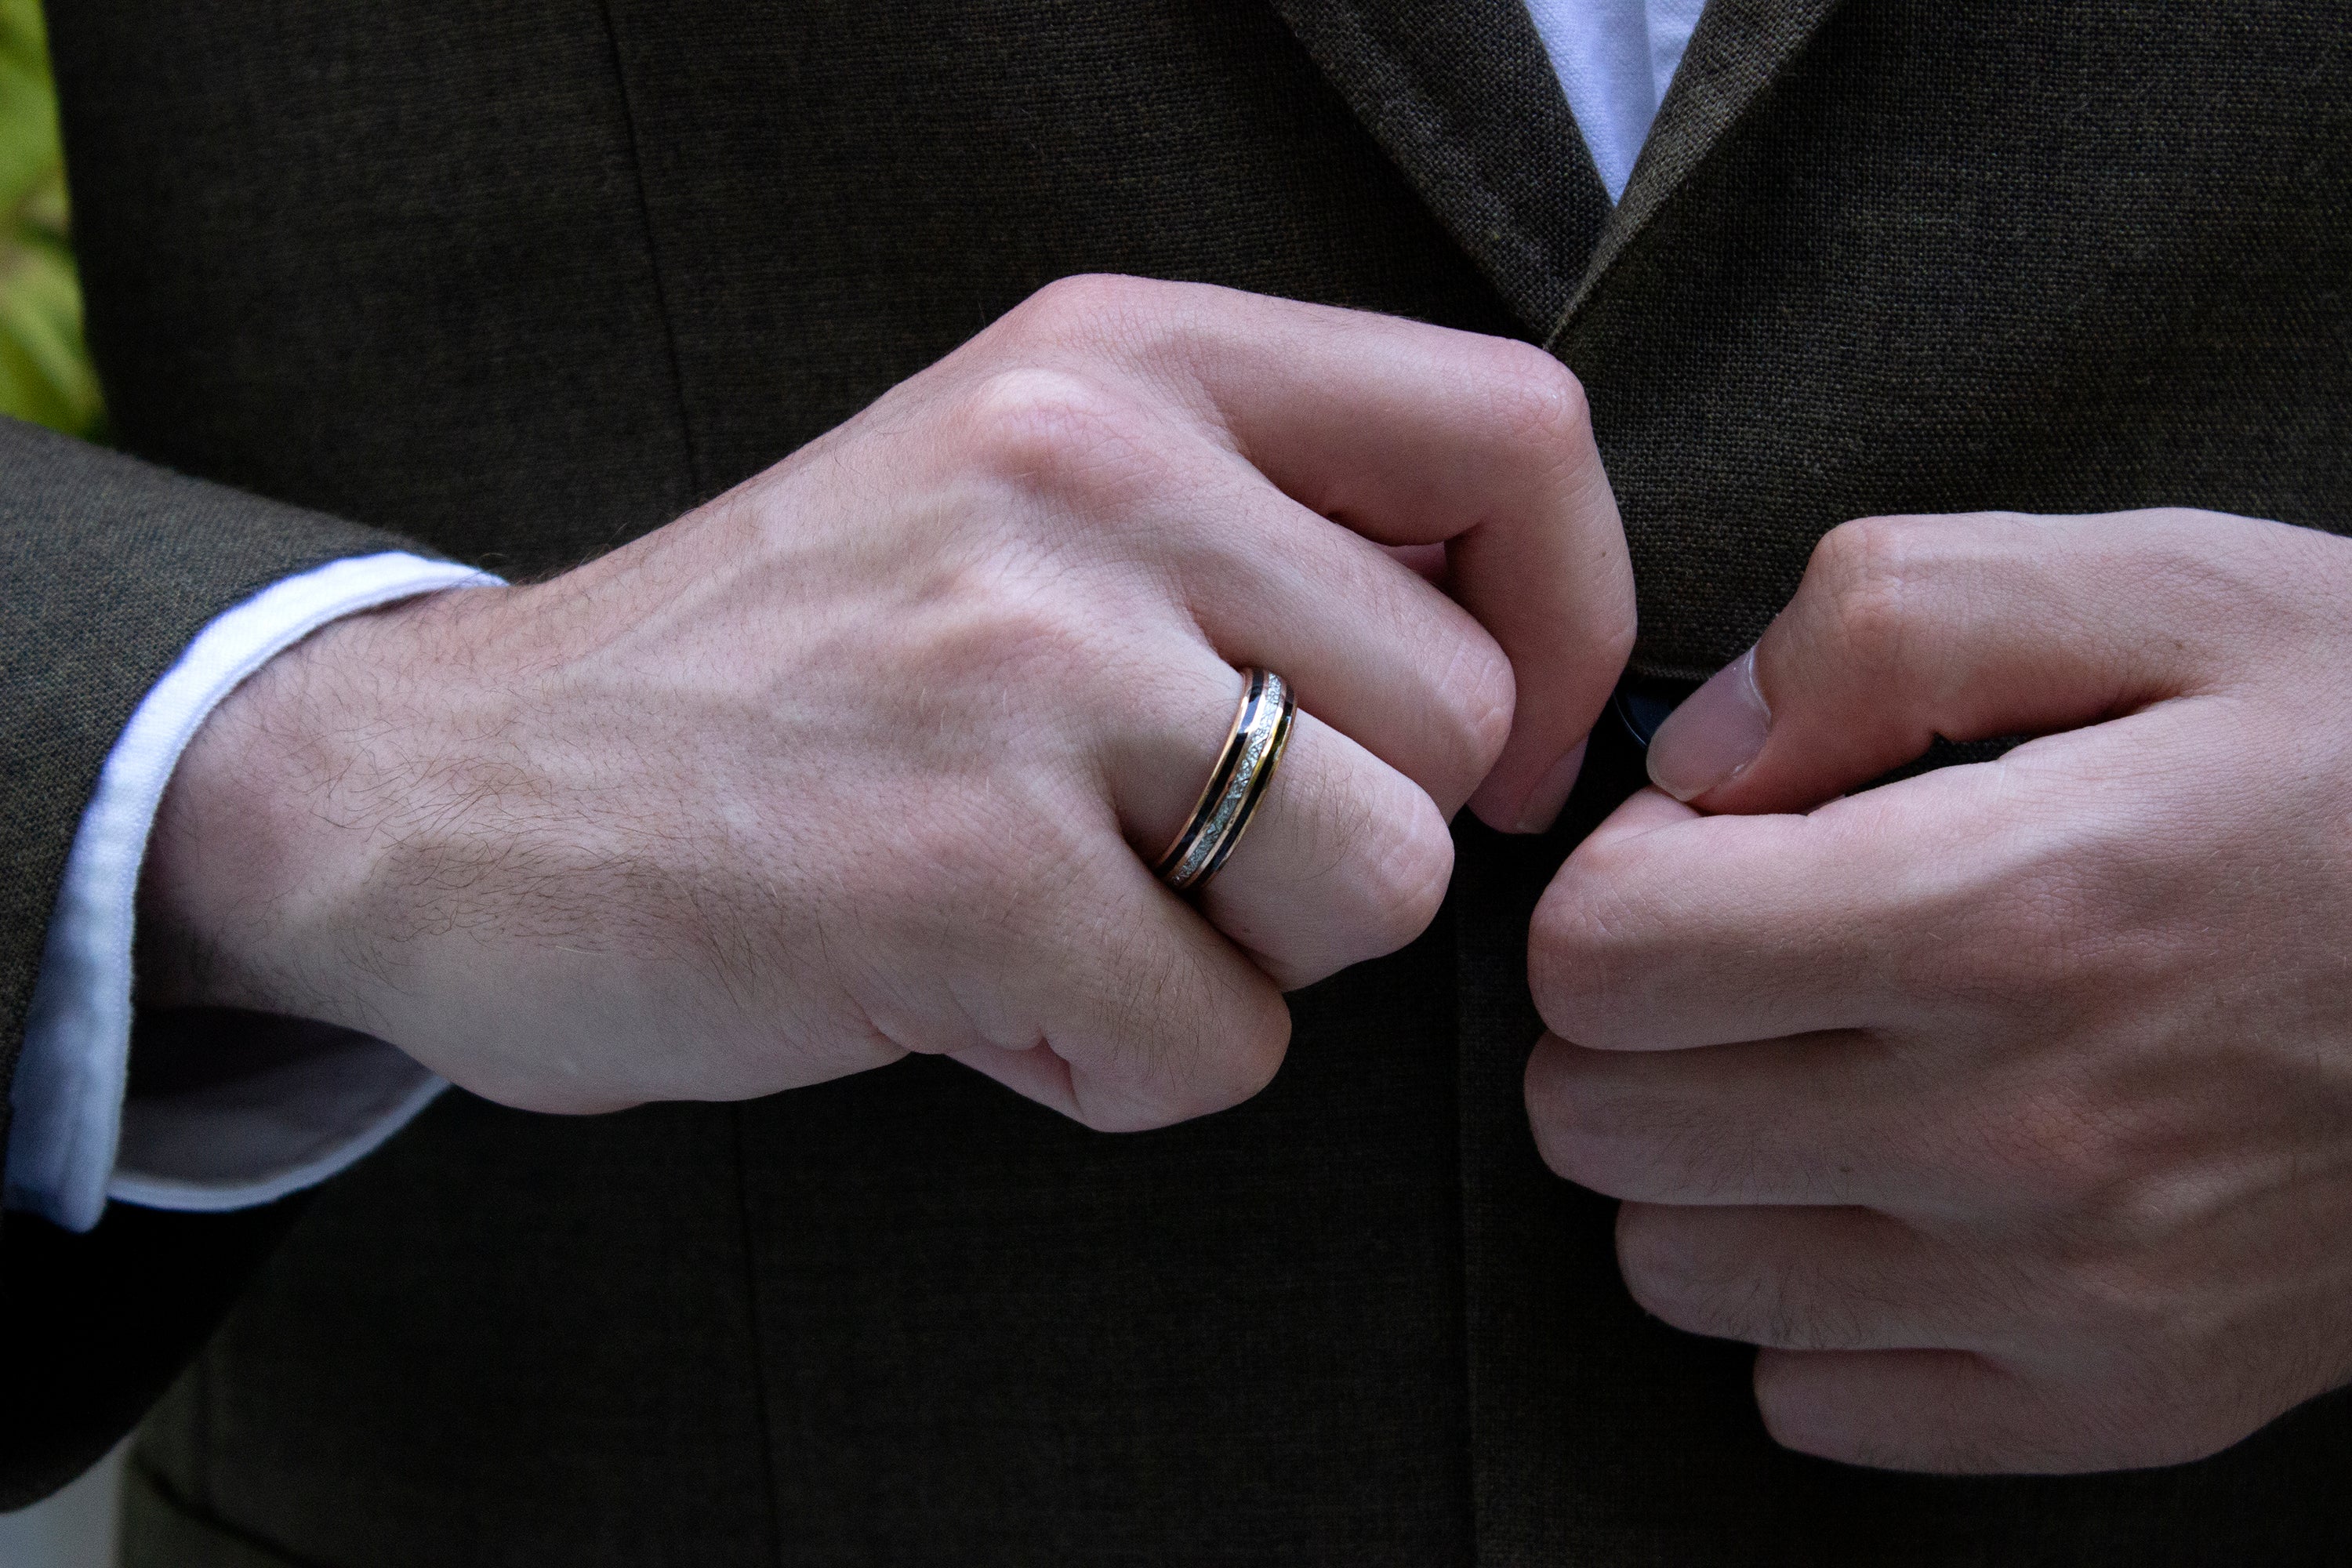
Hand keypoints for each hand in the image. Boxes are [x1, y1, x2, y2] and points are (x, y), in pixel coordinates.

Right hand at [143, 275, 1632, 1130]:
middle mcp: (1090, 475)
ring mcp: (1023, 670)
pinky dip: (1126, 1065)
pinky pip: (1227, 1044)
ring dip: (1247, 956)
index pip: (1518, 433)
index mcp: (1124, 361)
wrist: (448, 788)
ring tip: (1064, 909)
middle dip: (1354, 834)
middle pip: (1465, 719)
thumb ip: (1258, 528)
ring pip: (1378, 888)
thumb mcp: (1012, 489)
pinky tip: (980, 994)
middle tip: (1163, 845)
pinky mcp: (963, 874)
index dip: (1572, 617)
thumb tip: (1518, 671)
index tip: (1487, 746)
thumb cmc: (779, 665)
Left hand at [1526, 508, 2351, 1472]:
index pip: (1600, 956)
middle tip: (1752, 957)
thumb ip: (1885, 622)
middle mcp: (2024, 1134)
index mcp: (2009, 910)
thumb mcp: (2162, 591)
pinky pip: (1811, 1393)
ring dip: (1707, 1161)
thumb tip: (1697, 757)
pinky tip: (1911, 1191)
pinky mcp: (2120, 1396)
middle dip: (1634, 1020)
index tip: (1703, 856)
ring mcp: (2072, 1294)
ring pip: (1678, 1264)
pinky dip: (1820, 1297)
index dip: (1614, 881)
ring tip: (1832, 1067)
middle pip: (1601, 1119)